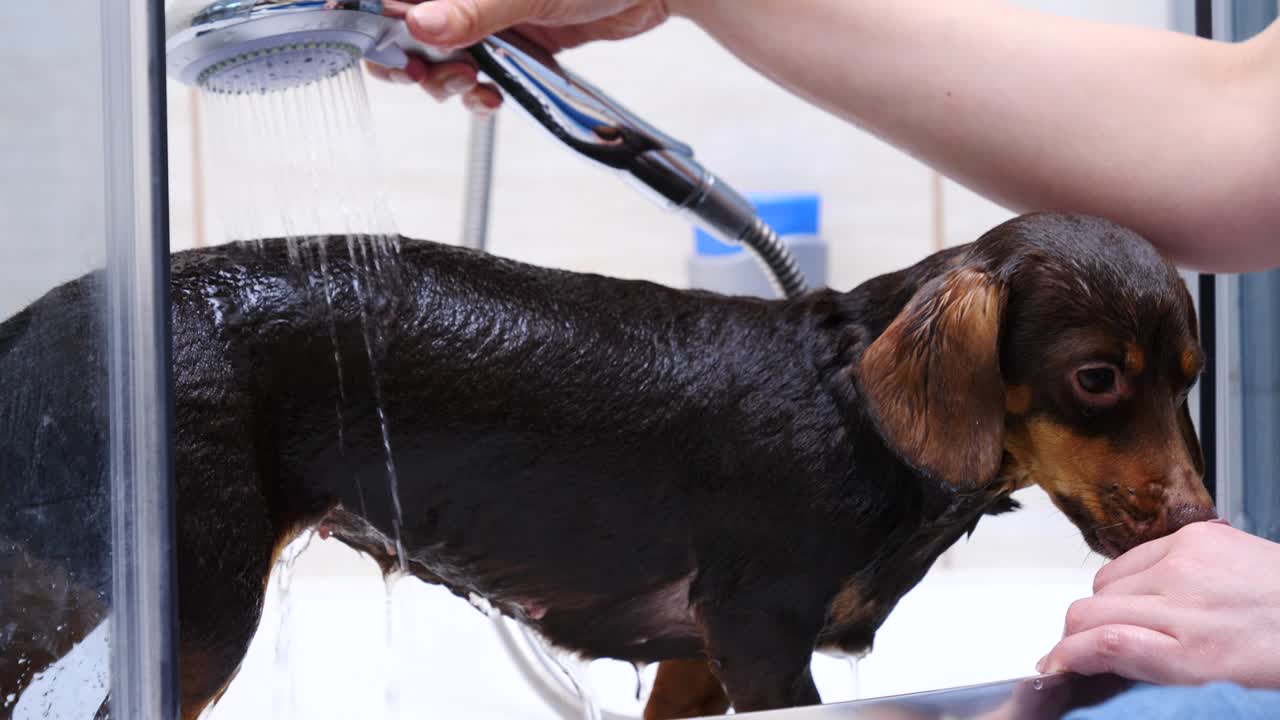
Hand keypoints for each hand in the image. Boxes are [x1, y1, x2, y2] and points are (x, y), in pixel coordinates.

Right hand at [367, 0, 674, 113]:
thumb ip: (475, 7)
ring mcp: (481, 14)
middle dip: (399, 56)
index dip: (358, 7)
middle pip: (397, 23)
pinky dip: (473, 95)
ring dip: (440, 81)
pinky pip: (472, 74)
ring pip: (433, 54)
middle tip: (416, 74)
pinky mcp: (507, 43)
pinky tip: (488, 98)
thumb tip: (422, 20)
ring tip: (469, 84)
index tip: (341, 27)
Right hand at [1039, 520, 1279, 687]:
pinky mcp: (1197, 535)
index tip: (1055, 667)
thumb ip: (1148, 669)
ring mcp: (1187, 562)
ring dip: (1106, 603)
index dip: (1064, 658)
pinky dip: (1134, 576)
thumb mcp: (1214, 681)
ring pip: (1103, 582)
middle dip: (1077, 634)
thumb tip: (1090, 661)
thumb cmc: (1279, 658)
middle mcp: (1183, 603)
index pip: (1097, 645)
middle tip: (1088, 649)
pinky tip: (1159, 592)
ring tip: (1136, 620)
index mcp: (1192, 653)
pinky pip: (1134, 555)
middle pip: (1087, 611)